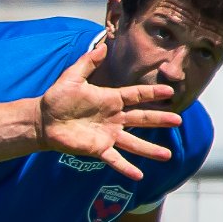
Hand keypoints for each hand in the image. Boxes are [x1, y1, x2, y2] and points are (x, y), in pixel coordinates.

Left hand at [37, 40, 183, 179]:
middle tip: (178, 121)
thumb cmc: (57, 98)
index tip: (169, 92)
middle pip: (142, 119)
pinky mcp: (98, 149)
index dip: (152, 94)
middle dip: (160, 120)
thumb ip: (88, 62)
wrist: (43, 120)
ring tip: (167, 155)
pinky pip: (115, 159)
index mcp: (111, 100)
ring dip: (150, 150)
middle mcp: (114, 118)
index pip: (137, 95)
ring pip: (134, 143)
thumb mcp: (72, 76)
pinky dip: (126, 168)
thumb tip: (102, 45)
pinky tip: (139, 176)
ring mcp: (107, 135)